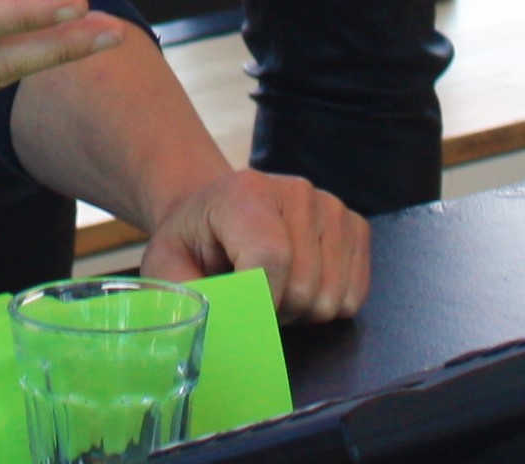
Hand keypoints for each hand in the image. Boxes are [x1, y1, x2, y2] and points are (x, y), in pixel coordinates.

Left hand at [138, 167, 371, 323]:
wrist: (215, 213)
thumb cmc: (192, 244)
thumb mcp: (168, 266)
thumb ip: (187, 297)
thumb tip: (212, 333)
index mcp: (245, 192)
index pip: (271, 258)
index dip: (260, 303)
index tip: (241, 313)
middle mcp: (296, 191)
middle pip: (304, 286)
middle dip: (276, 311)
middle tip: (250, 299)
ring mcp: (331, 207)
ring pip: (332, 297)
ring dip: (301, 312)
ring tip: (272, 291)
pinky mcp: (354, 226)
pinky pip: (356, 294)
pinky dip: (326, 305)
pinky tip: (298, 286)